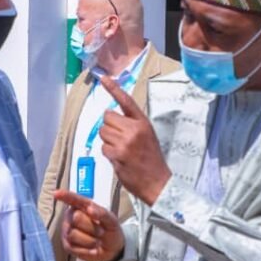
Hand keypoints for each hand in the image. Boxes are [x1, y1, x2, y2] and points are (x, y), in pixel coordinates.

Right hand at [56, 190, 124, 260]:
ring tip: (96, 240)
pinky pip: (73, 248)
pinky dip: (86, 250)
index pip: (73, 199)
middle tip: (101, 231)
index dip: (65, 196)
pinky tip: (92, 248)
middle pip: (76, 218)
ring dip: (90, 240)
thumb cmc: (110, 230)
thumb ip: (101, 213)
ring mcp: (67, 231)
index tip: (56, 193)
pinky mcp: (67, 245)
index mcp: (83, 206)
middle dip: (91, 227)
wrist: (112, 249)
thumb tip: (90, 209)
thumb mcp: (111, 221)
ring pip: (73, 234)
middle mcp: (71, 216)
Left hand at [99, 76, 171, 204]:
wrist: (157, 182)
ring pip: (103, 132)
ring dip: (107, 141)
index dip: (113, 89)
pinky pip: (103, 148)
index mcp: (143, 123)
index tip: (104, 78)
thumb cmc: (151, 160)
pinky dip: (108, 153)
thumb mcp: (147, 136)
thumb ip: (132, 125)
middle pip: (107, 118)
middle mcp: (134, 129)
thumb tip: (111, 118)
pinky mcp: (117, 154)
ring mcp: (125, 142)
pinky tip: (120, 159)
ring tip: (121, 150)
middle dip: (109, 127)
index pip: (126, 101)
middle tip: (119, 139)